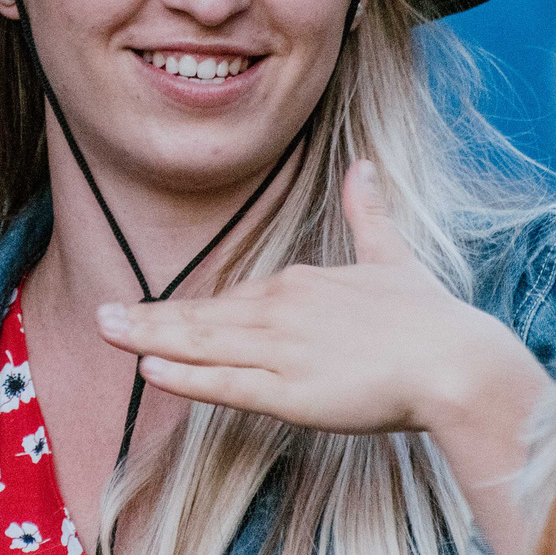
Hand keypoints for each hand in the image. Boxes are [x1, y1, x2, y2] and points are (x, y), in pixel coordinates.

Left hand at [95, 159, 550, 554]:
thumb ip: (368, 212)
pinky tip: (149, 368)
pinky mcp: (287, 389)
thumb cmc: (428, 317)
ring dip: (149, 338)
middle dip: (149, 318)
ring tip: (106, 332)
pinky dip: (185, 374)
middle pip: (203, 317)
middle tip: (101, 317)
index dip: (190, 311)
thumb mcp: (391, 254)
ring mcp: (280, 350)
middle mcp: (280, 309)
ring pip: (201, 344)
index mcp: (299, 283)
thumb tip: (363, 165)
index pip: (234, 300)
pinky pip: (224, 381)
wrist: (454, 361)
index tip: (154, 313)